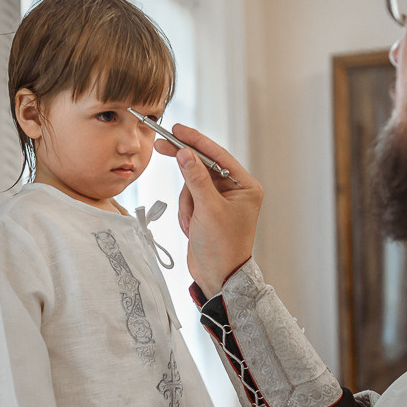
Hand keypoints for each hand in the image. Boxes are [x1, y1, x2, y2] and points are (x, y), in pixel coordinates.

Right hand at [156, 125, 262, 295]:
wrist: (217, 277)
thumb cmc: (222, 248)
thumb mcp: (208, 210)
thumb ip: (196, 179)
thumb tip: (185, 153)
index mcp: (245, 187)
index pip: (218, 155)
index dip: (196, 141)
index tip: (177, 130)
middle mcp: (235, 190)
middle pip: (202, 166)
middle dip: (186, 169)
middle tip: (161, 145)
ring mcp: (220, 200)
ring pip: (191, 184)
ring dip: (187, 203)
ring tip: (193, 222)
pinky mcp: (207, 210)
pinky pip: (188, 198)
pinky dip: (186, 212)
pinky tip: (192, 227)